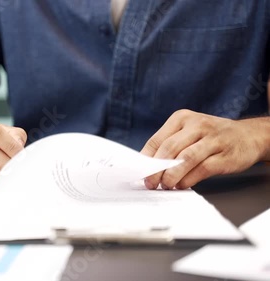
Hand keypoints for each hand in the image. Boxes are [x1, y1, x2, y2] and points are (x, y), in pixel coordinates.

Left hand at [141, 109, 267, 189]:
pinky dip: (189, 179)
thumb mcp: (188, 133)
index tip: (139, 174)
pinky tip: (183, 185)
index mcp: (181, 118)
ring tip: (166, 186)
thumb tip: (147, 167)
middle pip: (169, 148)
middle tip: (151, 183)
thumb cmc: (211, 137)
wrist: (249, 135)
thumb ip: (169, 146)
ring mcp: (213, 139)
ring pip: (185, 158)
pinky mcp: (225, 154)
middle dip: (156, 170)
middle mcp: (197, 125)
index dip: (145, 159)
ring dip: (172, 175)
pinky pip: (202, 168)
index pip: (157, 140)